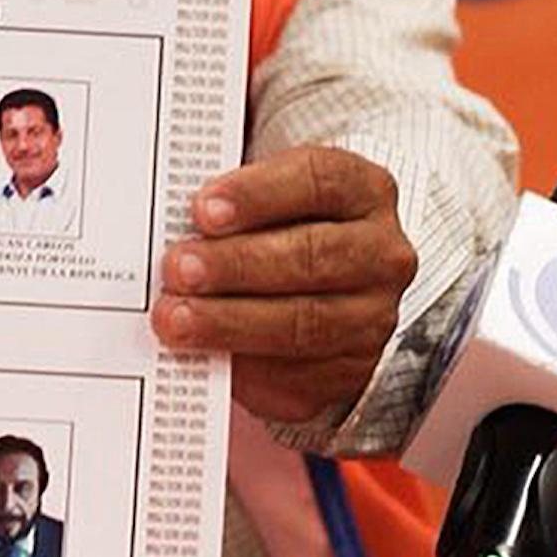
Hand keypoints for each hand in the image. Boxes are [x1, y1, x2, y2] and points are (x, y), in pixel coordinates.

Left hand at [150, 146, 414, 424]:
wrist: (321, 297)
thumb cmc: (279, 230)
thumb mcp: (267, 194)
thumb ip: (232, 183)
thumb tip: (181, 185)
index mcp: (362, 191)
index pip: (318, 180)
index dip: (257, 194)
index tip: (202, 209)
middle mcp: (380, 253)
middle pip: (310, 255)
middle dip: (236, 264)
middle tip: (178, 268)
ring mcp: (371, 316)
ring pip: (304, 322)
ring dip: (232, 321)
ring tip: (176, 318)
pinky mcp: (349, 370)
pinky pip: (297, 375)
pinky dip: (244, 368)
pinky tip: (202, 357)